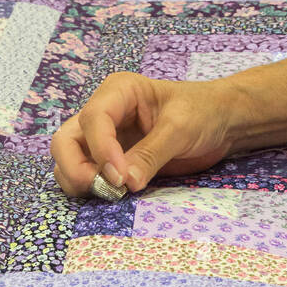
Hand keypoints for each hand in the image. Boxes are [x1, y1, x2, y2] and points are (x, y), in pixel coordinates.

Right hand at [50, 72, 234, 196]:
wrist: (221, 123)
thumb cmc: (203, 112)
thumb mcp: (180, 129)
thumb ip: (151, 154)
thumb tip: (125, 183)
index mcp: (118, 92)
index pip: (93, 120)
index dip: (101, 151)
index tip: (119, 177)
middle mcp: (103, 114)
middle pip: (65, 141)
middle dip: (75, 167)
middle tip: (101, 188)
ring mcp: (102, 139)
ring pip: (67, 161)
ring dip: (79, 181)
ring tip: (110, 192)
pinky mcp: (109, 161)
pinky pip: (85, 176)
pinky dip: (89, 189)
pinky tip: (113, 194)